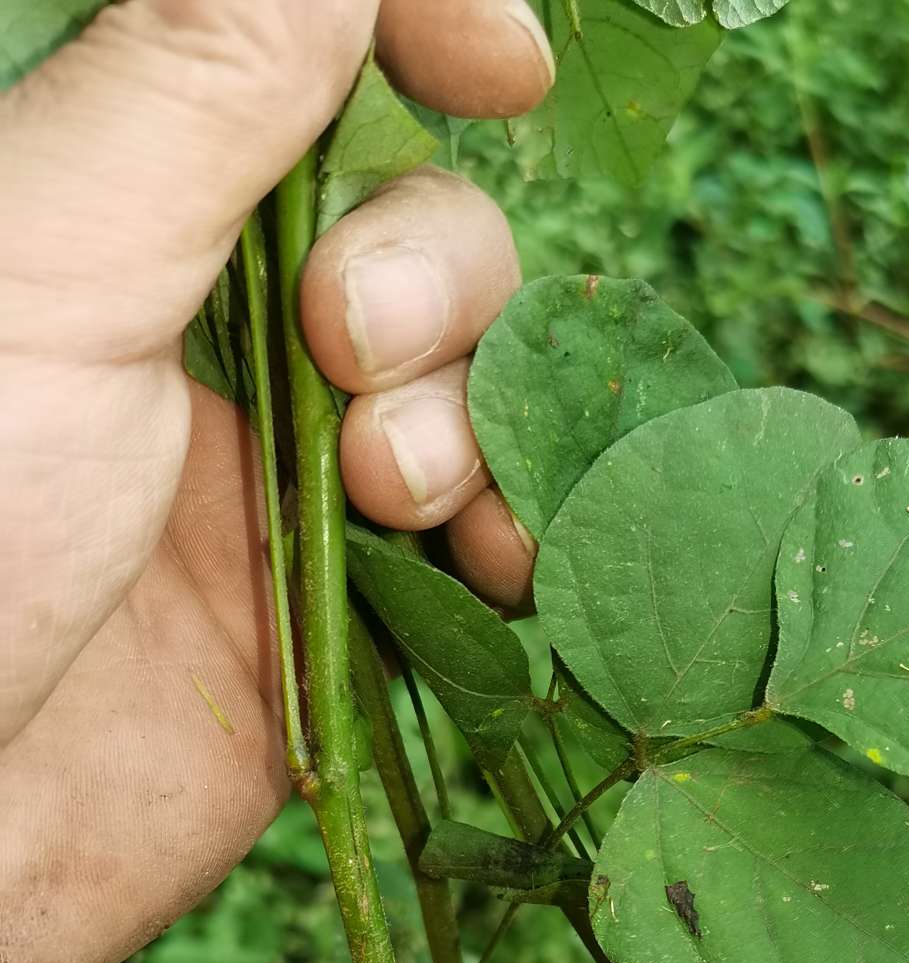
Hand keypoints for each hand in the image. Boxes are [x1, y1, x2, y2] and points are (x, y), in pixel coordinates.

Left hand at [0, 0, 552, 962]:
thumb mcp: (44, 258)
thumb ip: (199, 75)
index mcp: (117, 210)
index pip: (306, 64)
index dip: (417, 32)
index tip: (500, 64)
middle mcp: (212, 335)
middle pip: (420, 231)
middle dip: (430, 279)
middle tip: (347, 357)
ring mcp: (287, 484)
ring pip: (472, 387)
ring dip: (471, 418)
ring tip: (393, 498)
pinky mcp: (346, 619)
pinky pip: (486, 541)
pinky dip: (520, 537)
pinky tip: (499, 566)